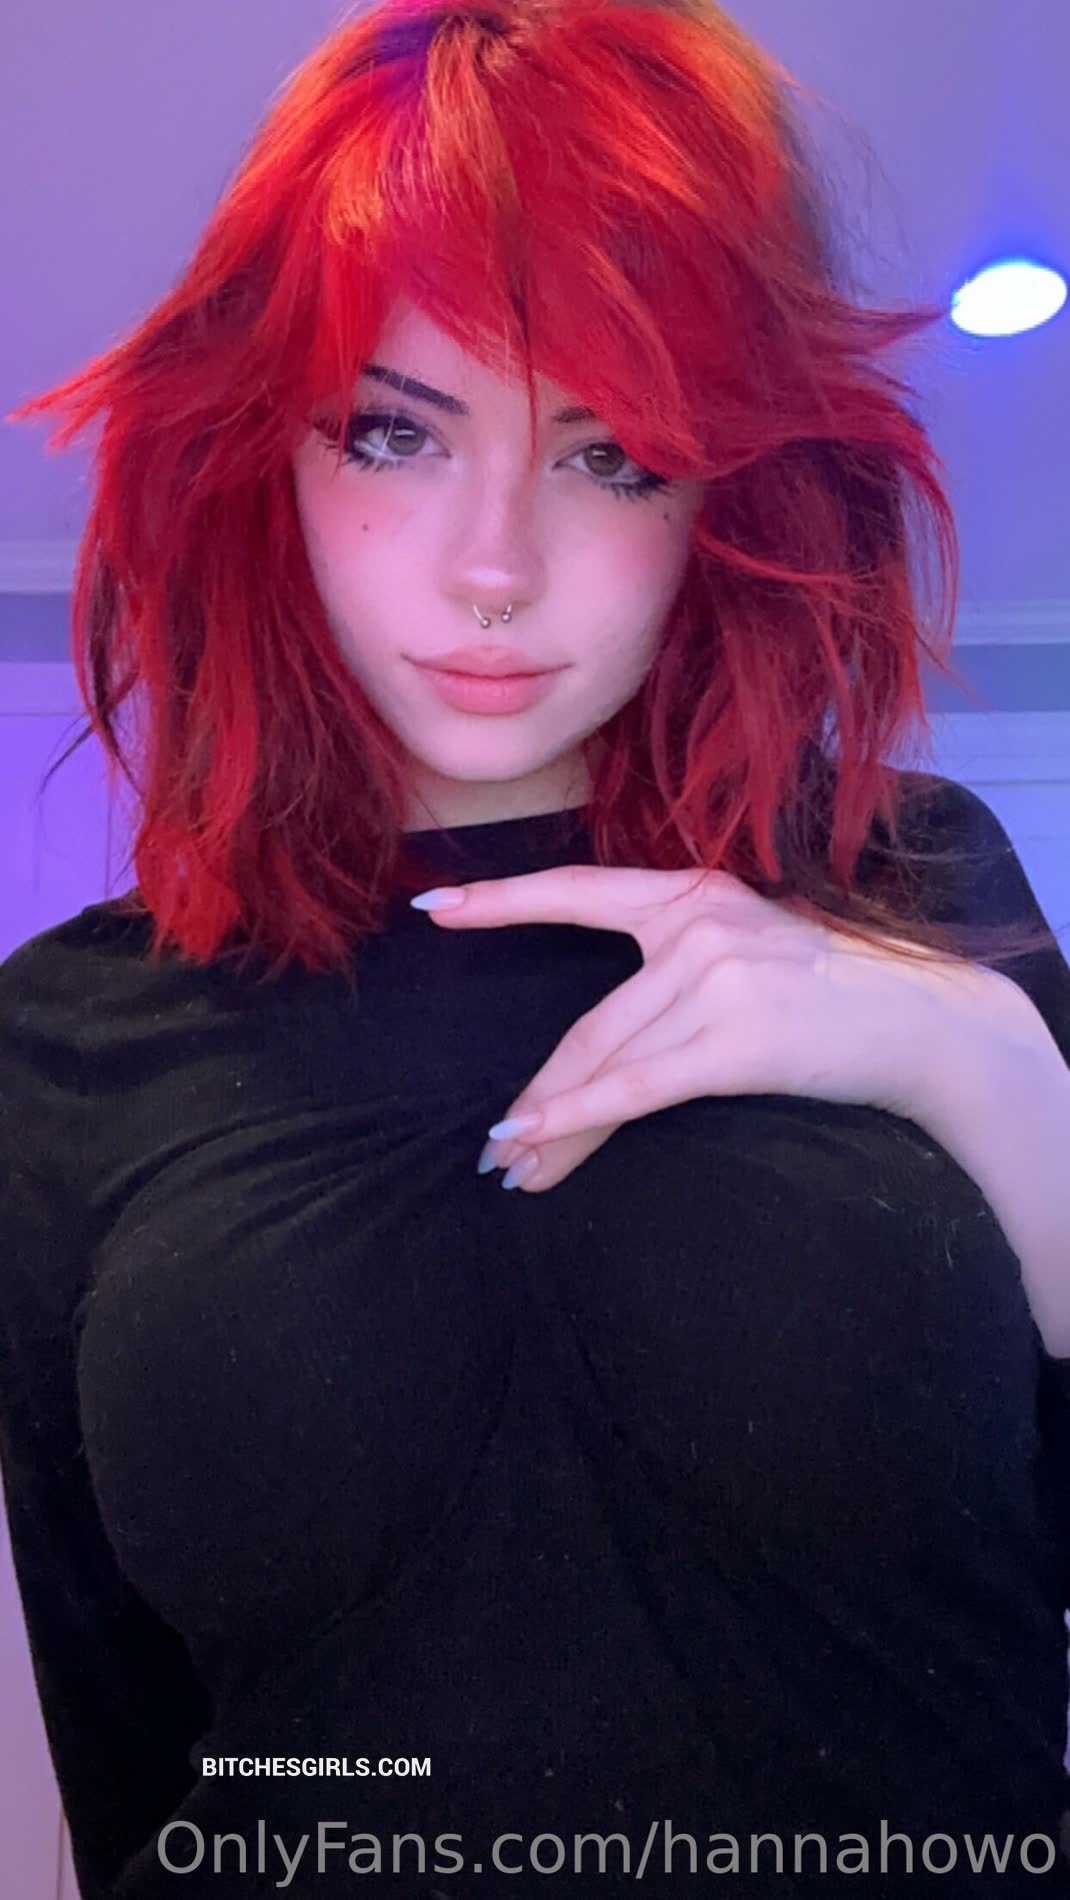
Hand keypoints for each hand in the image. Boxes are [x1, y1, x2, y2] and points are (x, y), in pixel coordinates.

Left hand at [412, 863, 1031, 1193]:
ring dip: (552, 1123)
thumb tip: (606, 1039)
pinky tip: (536, 1139)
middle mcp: (696, 927)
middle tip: (495, 1145)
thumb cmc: (838, 995)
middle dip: (538, 1092)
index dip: (499, 902)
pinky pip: (636, 1086)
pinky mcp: (735, 1039)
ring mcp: (715, 979)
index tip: (431, 908)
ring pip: (605, 1062)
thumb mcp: (753, 949)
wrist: (927, 1022)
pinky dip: (578, 1116)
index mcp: (694, 894)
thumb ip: (680, 969)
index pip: (578, 893)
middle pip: (587, 1024)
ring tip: (515, 1167)